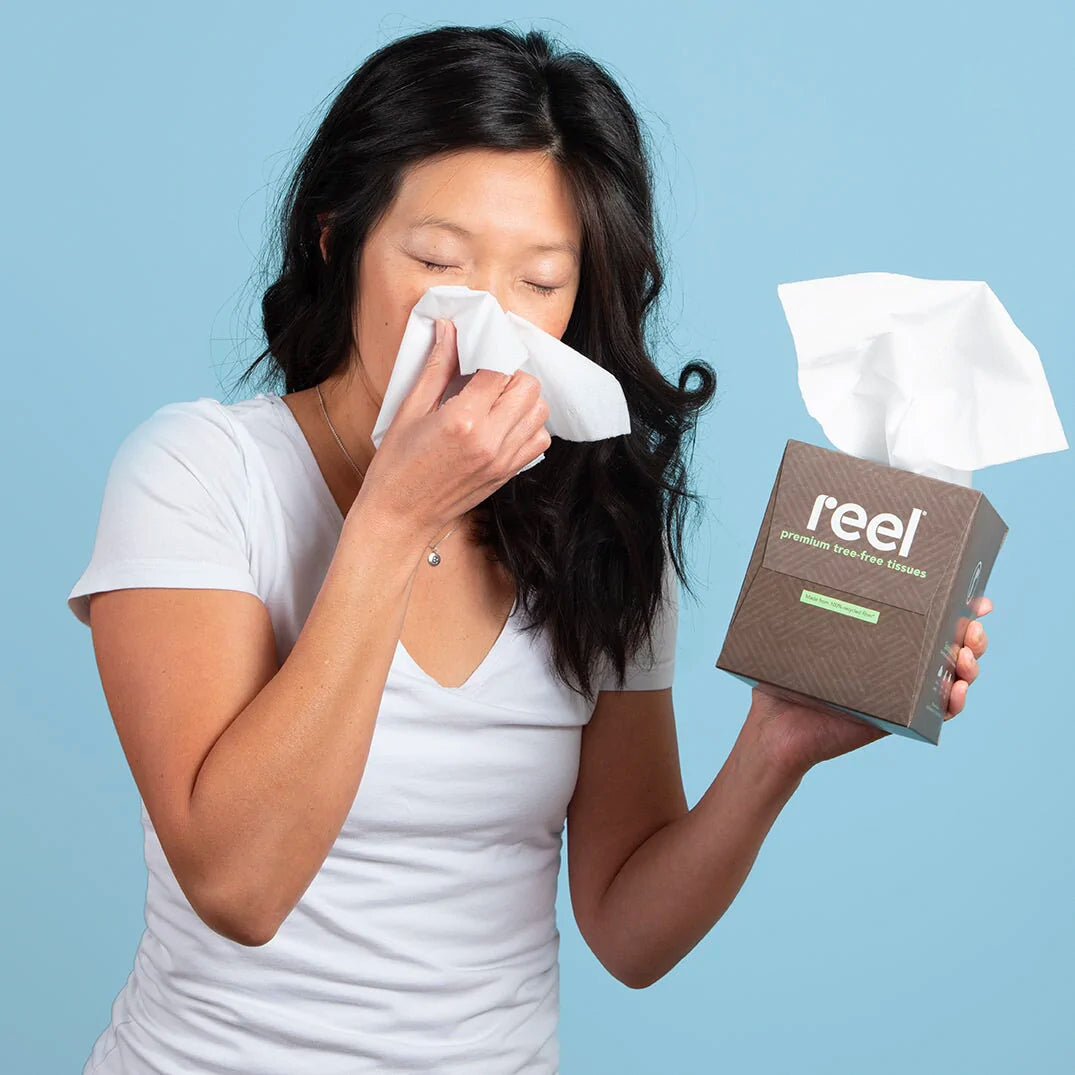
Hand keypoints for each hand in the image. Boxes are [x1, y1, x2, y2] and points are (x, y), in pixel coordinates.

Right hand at [361, 317, 550, 536]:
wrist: (401, 516)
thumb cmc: (397, 466)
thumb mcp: (410, 410)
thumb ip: (437, 368)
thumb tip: (449, 330)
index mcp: (464, 420)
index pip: (500, 368)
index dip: (492, 352)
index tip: (478, 351)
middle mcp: (491, 440)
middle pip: (528, 387)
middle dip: (510, 374)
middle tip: (486, 378)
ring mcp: (503, 460)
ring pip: (539, 412)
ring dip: (522, 399)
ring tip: (495, 401)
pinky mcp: (508, 474)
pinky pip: (539, 441)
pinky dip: (528, 426)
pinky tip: (503, 424)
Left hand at [744, 596, 993, 776]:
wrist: (776, 728)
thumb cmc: (782, 676)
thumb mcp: (801, 633)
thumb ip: (814, 603)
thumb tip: (815, 559)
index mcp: (882, 638)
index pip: (927, 618)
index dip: (958, 607)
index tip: (977, 598)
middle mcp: (898, 663)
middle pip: (951, 643)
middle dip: (971, 633)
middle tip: (971, 626)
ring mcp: (902, 691)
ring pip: (954, 675)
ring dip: (969, 664)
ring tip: (963, 656)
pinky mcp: (900, 720)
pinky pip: (937, 711)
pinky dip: (953, 700)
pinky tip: (954, 690)